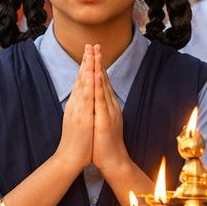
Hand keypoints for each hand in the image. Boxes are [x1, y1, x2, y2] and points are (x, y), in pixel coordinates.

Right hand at [56, 44, 93, 173]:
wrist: (69, 158)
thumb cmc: (76, 142)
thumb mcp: (78, 121)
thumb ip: (80, 108)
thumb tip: (83, 100)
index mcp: (76, 105)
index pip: (81, 81)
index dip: (85, 66)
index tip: (90, 52)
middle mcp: (75, 104)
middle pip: (81, 79)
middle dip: (86, 61)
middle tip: (90, 44)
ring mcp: (77, 110)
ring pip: (82, 85)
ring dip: (87, 68)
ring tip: (91, 53)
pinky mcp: (81, 117)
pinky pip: (85, 98)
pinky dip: (88, 85)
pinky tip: (90, 74)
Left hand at [91, 44, 127, 178]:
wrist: (113, 161)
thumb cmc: (104, 144)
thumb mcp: (101, 122)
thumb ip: (100, 110)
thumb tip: (96, 101)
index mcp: (107, 106)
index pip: (102, 83)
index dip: (98, 66)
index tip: (93, 52)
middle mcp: (109, 106)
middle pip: (103, 80)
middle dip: (99, 61)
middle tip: (95, 44)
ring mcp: (108, 111)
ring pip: (103, 86)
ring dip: (99, 68)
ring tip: (96, 53)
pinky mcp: (105, 119)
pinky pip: (101, 99)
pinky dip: (99, 85)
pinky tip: (97, 74)